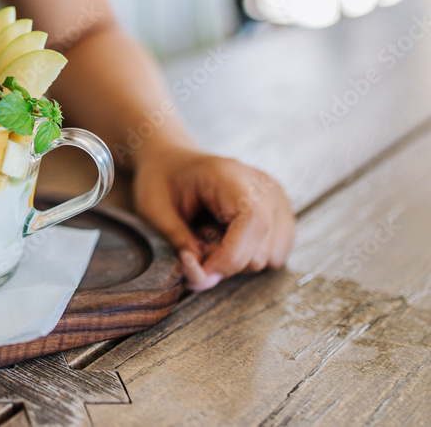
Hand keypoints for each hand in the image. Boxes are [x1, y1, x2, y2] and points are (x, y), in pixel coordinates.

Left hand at [132, 148, 294, 290]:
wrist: (173, 162)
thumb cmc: (162, 181)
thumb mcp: (155, 208)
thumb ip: (179, 241)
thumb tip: (204, 276)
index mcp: (232, 176)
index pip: (253, 221)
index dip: (230, 257)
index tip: (199, 268)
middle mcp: (266, 188)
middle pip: (260, 251)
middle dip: (223, 261)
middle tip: (194, 242)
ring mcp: (279, 203)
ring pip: (268, 260)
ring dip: (235, 260)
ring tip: (210, 234)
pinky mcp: (282, 218)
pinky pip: (272, 257)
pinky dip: (246, 257)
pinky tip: (225, 237)